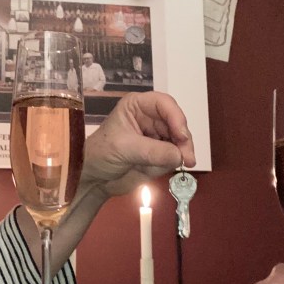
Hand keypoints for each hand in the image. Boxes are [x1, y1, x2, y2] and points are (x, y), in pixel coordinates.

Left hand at [80, 91, 195, 197]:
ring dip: (184, 151)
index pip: (163, 104)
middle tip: (188, 158)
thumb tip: (179, 156)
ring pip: (180, 138)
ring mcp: (157, 136)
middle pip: (176, 122)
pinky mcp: (161, 153)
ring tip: (186, 164)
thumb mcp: (124, 149)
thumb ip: (152, 151)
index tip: (181, 136)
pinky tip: (178, 167)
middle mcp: (150, 117)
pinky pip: (177, 153)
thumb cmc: (102, 155)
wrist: (95, 179)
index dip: (176, 117)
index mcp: (137, 106)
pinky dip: (179, 160)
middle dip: (184, 138)